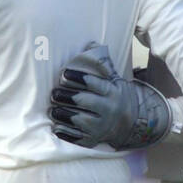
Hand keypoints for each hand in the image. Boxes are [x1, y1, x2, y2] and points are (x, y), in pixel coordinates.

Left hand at [49, 46, 169, 149]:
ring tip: (53, 110)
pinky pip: (78, 138)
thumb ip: (103, 64)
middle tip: (54, 93)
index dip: (78, 78)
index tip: (64, 74)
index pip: (94, 83)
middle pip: (85, 102)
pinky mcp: (94, 139)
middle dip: (67, 97)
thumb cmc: (115, 96)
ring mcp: (101, 126)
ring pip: (79, 121)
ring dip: (63, 115)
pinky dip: (65, 133)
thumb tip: (91, 43)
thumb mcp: (115, 80)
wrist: (130, 123)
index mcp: (112, 91)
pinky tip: (56, 127)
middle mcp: (108, 109)